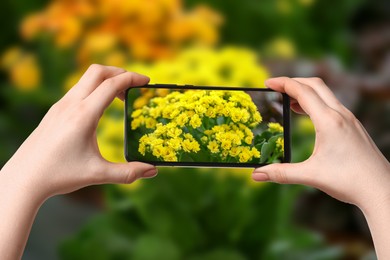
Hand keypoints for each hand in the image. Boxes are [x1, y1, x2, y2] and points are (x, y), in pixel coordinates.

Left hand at [1, 64, 156, 199]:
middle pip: (98, 71)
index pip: (111, 84)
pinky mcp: (54, 111)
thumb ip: (128, 173)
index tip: (147, 81)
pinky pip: (78, 89)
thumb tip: (153, 171)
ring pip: (86, 78)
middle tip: (135, 85)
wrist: (23, 179)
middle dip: (119, 72)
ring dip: (106, 80)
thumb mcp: (97, 174)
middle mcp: (70, 105)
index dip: (132, 79)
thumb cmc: (59, 175)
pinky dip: (94, 89)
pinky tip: (99, 107)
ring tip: (120, 96)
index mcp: (83, 115)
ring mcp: (60, 106)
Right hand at [252, 77, 389, 208]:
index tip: (267, 83)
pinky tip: (309, 116)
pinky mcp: (354, 127)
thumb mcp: (310, 175)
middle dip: (293, 82)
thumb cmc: (349, 181)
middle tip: (275, 88)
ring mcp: (350, 119)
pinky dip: (316, 103)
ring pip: (325, 94)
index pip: (302, 91)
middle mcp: (341, 115)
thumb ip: (281, 173)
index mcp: (329, 121)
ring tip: (288, 102)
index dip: (283, 83)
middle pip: (315, 85)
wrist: (381, 190)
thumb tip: (256, 175)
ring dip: (305, 92)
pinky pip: (332, 105)